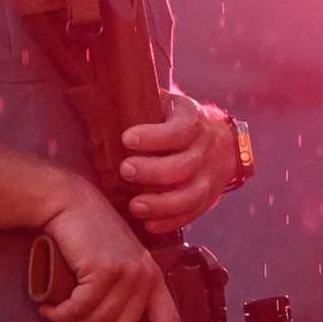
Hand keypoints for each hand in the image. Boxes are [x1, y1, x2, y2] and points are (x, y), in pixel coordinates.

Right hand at [37, 181, 184, 321]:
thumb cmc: (84, 237)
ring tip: (55, 312)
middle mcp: (146, 276)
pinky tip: (49, 307)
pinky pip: (80, 311)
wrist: (67, 202)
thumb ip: (118, 295)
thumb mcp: (111, 266)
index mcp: (152, 278)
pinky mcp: (106, 270)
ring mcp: (128, 273)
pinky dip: (60, 314)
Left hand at [118, 91, 234, 234]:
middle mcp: (206, 150)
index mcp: (193, 121)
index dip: (154, 137)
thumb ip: (142, 102)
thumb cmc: (178, 121)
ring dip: (162, 204)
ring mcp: (210, 177)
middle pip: (183, 166)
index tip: (126, 139)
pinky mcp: (208, 199)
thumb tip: (99, 96)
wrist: (223, 143)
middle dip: (152, 171)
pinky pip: (192, 214)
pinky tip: (149, 224)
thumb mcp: (167, 103)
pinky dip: (171, 222)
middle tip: (125, 171)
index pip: (179, 130)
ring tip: (135, 206)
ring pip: (190, 196)